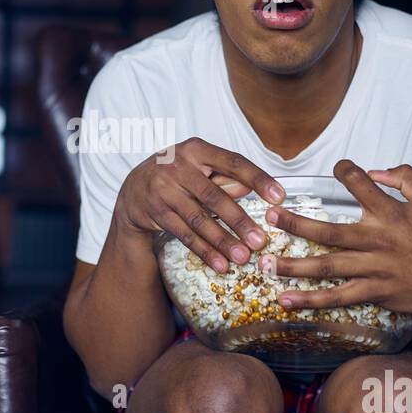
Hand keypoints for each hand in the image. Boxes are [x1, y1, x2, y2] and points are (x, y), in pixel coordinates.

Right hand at [114, 137, 285, 273]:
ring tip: (243, 257)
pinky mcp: (156, 212)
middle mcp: (177, 166)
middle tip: (260, 240)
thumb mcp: (198, 168)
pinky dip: (204, 251)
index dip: (258, 179)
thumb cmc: (175, 176)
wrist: (132, 190)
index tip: (279, 197)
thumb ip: (224, 177)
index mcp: (196, 149)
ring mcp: (163, 189)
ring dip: (222, 241)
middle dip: (239, 221)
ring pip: (199, 219)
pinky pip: (185, 234)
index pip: (232, 162)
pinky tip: (220, 263)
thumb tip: (251, 187)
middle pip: (214, 196)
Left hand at [265, 159, 411, 324]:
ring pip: (328, 267)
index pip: (362, 186)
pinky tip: (286, 300)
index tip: (336, 167)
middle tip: (271, 217)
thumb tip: (376, 169)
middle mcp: (378, 241)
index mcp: (392, 215)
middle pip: (331, 232)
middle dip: (298, 224)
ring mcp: (374, 269)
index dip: (346, 172)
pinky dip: (311, 300)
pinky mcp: (373, 291)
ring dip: (295, 266)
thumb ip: (406, 178)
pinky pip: (338, 297)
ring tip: (267, 263)